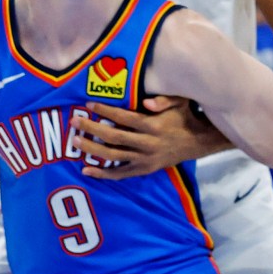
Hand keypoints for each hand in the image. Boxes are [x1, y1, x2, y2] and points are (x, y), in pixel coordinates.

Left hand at [74, 96, 220, 178]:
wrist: (197, 142)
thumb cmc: (184, 116)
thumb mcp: (180, 101)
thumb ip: (164, 99)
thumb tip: (147, 101)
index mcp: (153, 125)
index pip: (124, 117)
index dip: (105, 110)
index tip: (88, 105)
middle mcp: (146, 143)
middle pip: (113, 136)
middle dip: (92, 128)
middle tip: (74, 122)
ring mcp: (144, 159)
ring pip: (113, 155)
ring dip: (92, 149)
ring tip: (76, 141)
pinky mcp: (143, 170)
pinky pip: (119, 174)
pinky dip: (102, 174)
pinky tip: (86, 170)